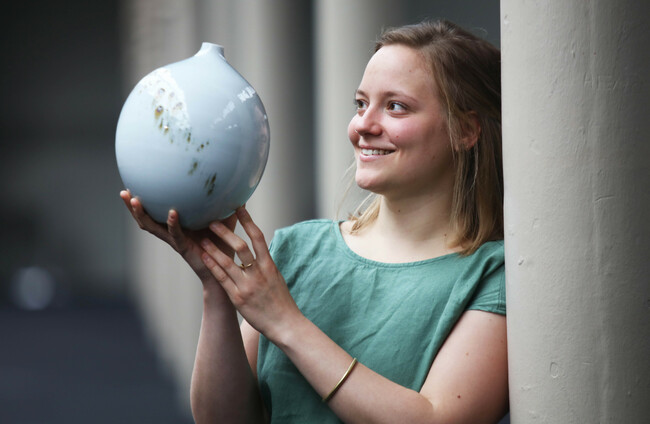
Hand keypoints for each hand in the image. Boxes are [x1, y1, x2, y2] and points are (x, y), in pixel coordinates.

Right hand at [119, 190, 236, 282]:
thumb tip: (238, 182)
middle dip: (132, 207)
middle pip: (146, 219)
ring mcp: (176, 241)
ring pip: (153, 227)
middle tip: (124, 192)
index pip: (155, 211)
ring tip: (135, 200)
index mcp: (177, 225)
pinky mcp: (185, 248)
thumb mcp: (225, 219)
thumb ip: (227, 203)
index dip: (143, 201)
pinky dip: (172, 224)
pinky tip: (172, 213)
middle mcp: (172, 233)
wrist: (227, 269)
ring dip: (142, 214)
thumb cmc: (224, 244)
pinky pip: (175, 235)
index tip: (133, 184)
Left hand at [199, 206, 301, 339]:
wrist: (286, 324)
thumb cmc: (282, 302)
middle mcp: (258, 273)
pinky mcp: (238, 298)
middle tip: (213, 220)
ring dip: (214, 248)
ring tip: (203, 238)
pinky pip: (223, 279)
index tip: (239, 208)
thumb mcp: (277, 278)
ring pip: (228, 262)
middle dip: (226, 232)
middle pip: (241, 247)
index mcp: (270, 266)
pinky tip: (204, 257)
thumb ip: (266, 265)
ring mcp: (248, 286)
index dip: (248, 221)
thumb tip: (260, 251)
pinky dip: (213, 266)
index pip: (258, 237)